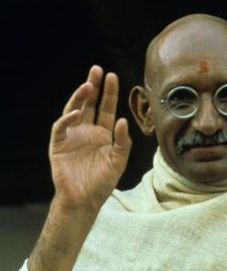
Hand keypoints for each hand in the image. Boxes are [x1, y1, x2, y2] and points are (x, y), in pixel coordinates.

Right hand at [49, 65, 131, 211]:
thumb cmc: (102, 183)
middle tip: (96, 70)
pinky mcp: (58, 144)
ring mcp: (72, 136)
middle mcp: (86, 131)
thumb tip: (123, 120)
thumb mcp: (118, 161)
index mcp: (102, 134)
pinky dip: (67, 119)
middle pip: (89, 104)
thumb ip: (123, 141)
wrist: (84, 200)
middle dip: (93, 87)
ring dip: (79, 97)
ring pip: (74, 110)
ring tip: (87, 85)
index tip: (112, 76)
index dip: (109, 93)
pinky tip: (76, 112)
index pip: (106, 108)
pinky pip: (61, 127)